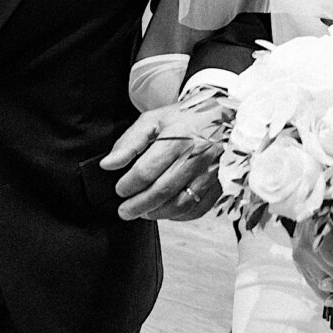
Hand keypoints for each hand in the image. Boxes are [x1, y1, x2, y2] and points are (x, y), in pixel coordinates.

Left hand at [100, 93, 225, 220]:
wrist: (224, 116)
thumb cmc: (186, 118)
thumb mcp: (154, 121)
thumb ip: (129, 142)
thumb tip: (108, 164)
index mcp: (178, 138)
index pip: (147, 170)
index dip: (129, 185)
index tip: (120, 190)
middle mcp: (197, 156)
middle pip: (163, 190)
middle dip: (139, 205)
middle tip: (125, 211)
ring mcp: (211, 171)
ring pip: (181, 203)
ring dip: (158, 213)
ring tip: (144, 212)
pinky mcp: (220, 183)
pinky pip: (199, 208)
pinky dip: (180, 216)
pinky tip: (167, 211)